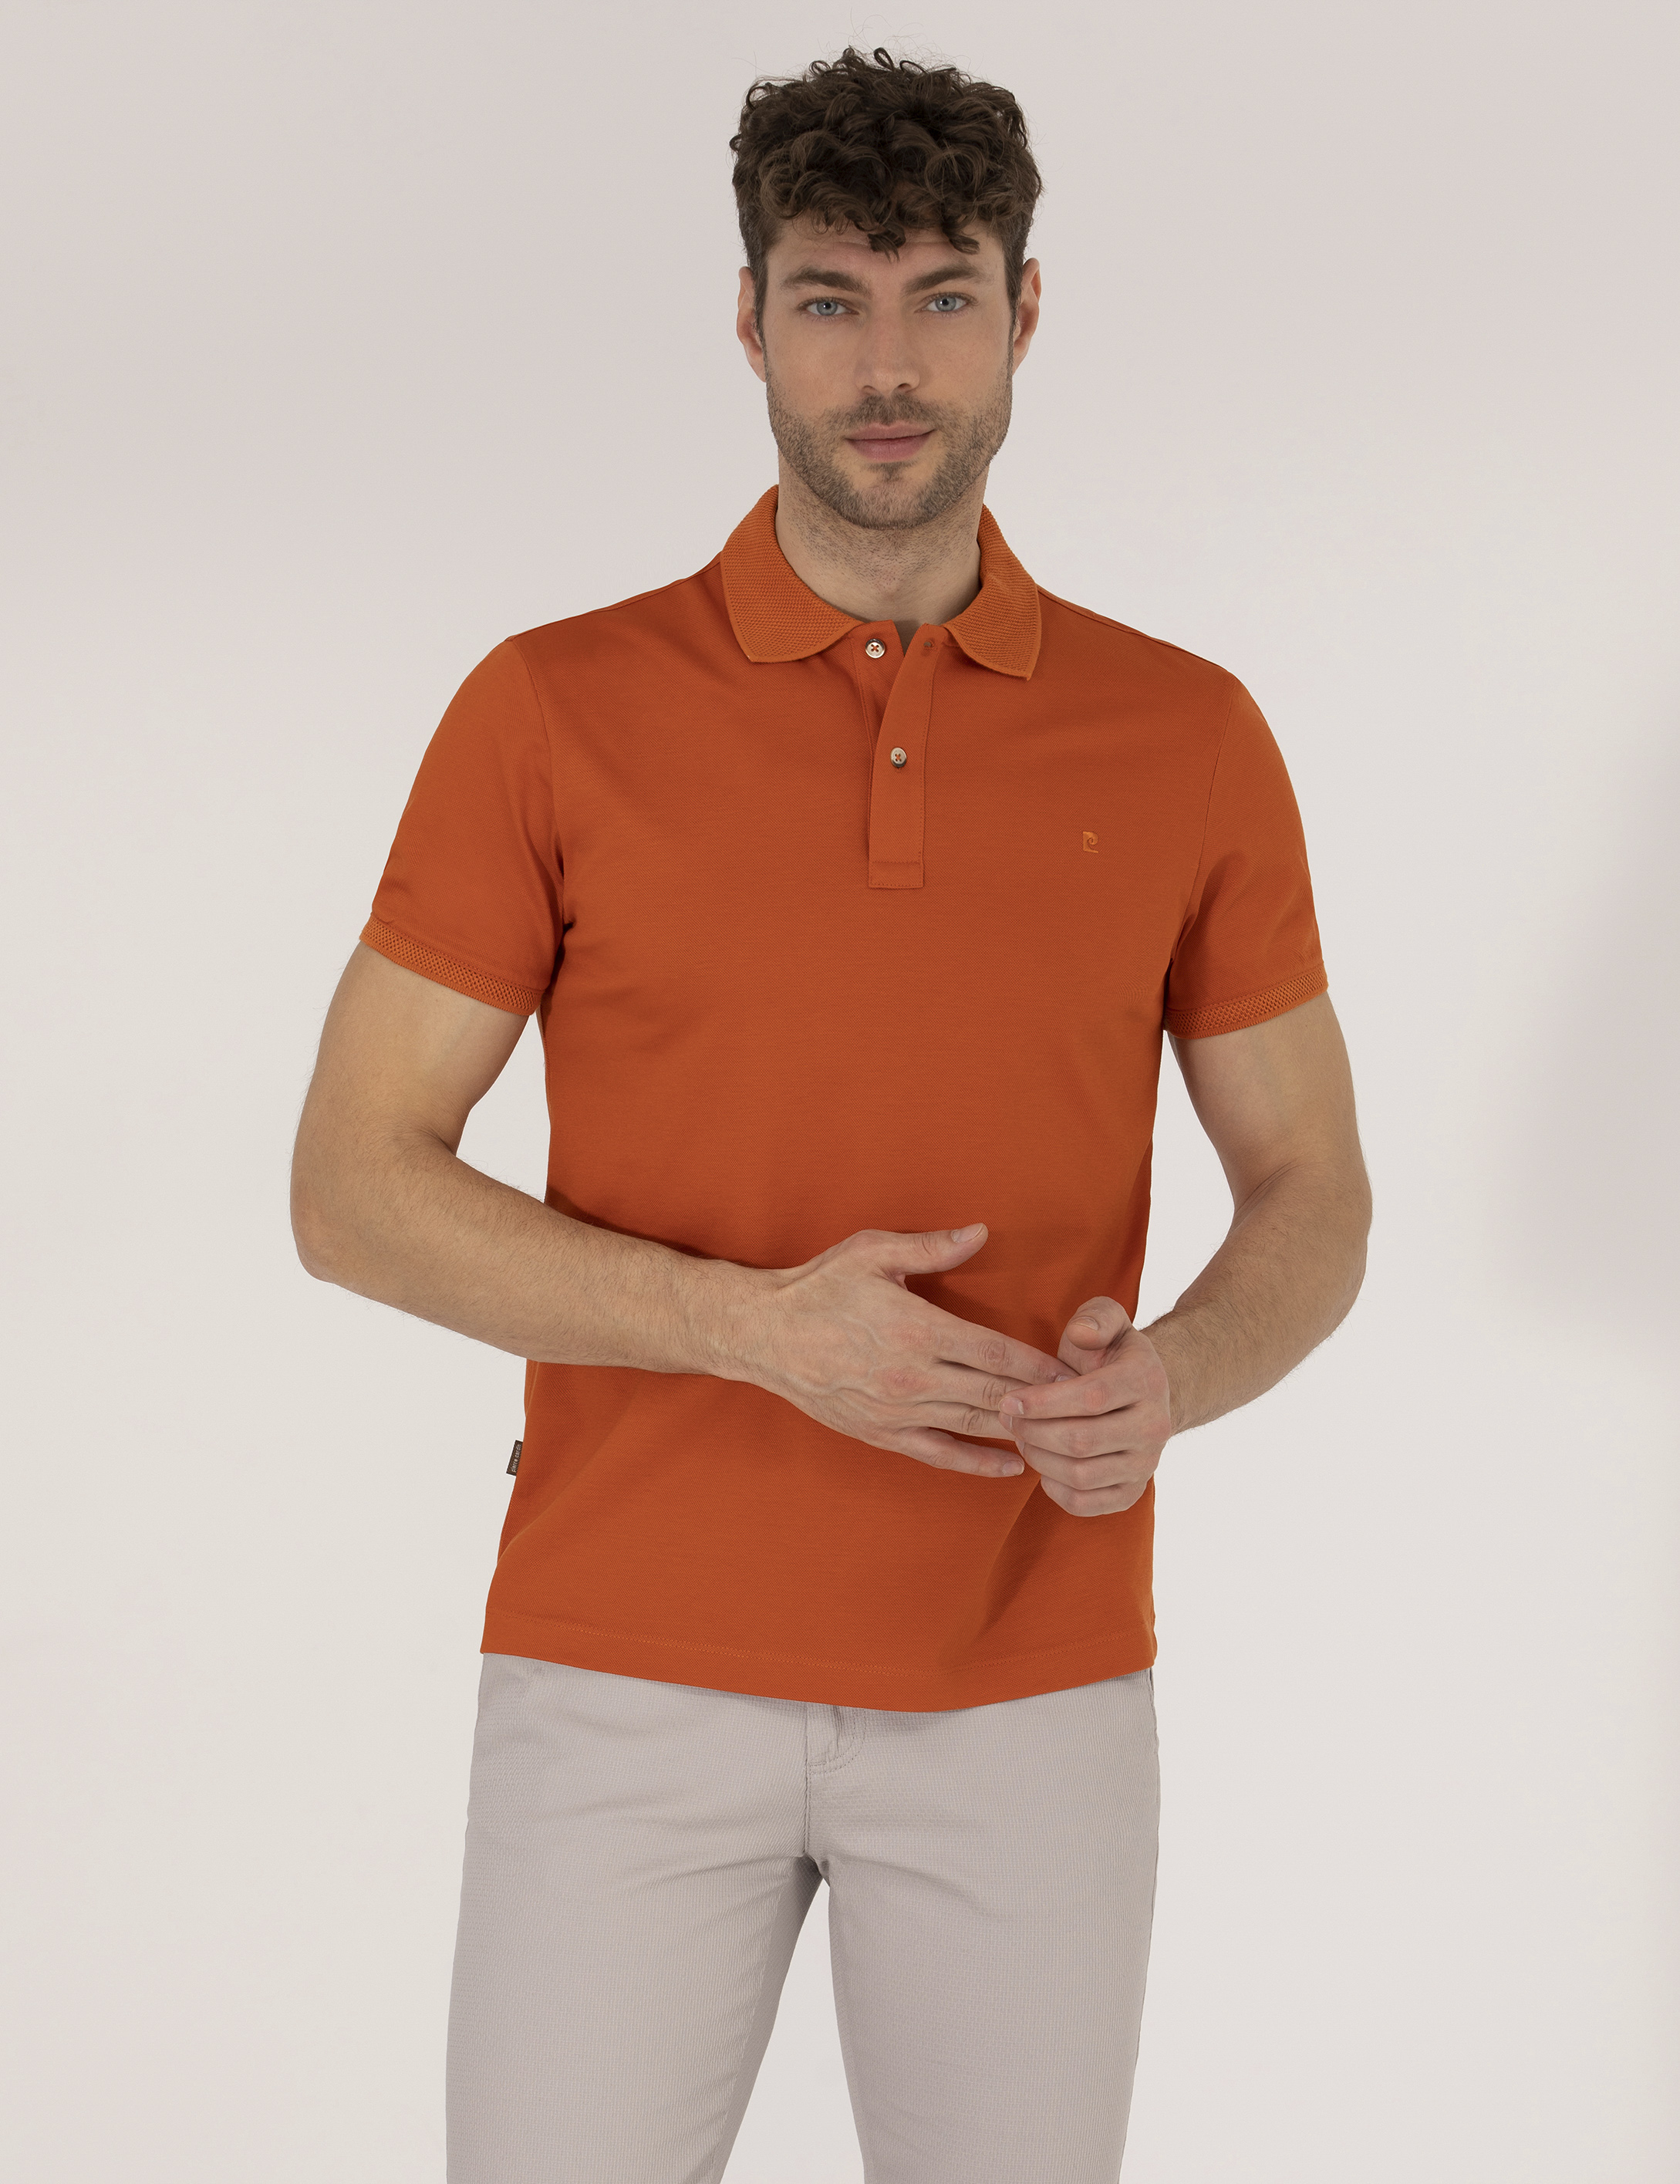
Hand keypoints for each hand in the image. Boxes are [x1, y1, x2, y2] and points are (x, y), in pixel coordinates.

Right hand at [748, 1224, 1073, 1478]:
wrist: (764, 1335)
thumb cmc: (820, 1287)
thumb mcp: (872, 1252)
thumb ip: (931, 1247)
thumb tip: (982, 1233)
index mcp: (918, 1329)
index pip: (998, 1354)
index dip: (1042, 1365)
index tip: (1077, 1369)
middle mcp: (914, 1376)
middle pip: (996, 1395)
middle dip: (1044, 1402)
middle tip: (1085, 1405)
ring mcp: (899, 1411)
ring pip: (975, 1426)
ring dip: (1020, 1431)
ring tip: (1061, 1433)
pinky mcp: (883, 1434)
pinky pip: (941, 1454)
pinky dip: (980, 1463)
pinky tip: (1013, 1466)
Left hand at [998, 1296, 1171, 1516]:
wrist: (1143, 1395)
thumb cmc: (1110, 1355)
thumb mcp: (1107, 1320)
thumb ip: (1096, 1316)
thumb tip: (1081, 1334)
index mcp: (1146, 1381)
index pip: (1091, 1398)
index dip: (1043, 1402)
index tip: (1008, 1400)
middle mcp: (1154, 1427)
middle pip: (1081, 1441)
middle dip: (1033, 1431)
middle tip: (1007, 1417)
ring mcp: (1146, 1464)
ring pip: (1080, 1475)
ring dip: (1039, 1458)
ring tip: (1022, 1437)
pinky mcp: (1131, 1492)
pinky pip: (1085, 1503)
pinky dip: (1054, 1488)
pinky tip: (1043, 1464)